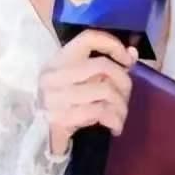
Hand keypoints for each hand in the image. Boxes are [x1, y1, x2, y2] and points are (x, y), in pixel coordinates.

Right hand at [37, 29, 138, 155]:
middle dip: (123, 81)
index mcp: (59, 59)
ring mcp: (56, 96)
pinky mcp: (61, 118)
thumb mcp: (81, 80)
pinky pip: (100, 112)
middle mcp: (55, 74)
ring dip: (121, 104)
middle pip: (102, 65)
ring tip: (121, 113)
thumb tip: (133, 54)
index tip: (127, 59)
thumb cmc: (66, 103)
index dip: (112, 44)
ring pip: (105, 90)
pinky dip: (115, 119)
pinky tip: (115, 125)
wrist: (42, 135)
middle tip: (126, 95)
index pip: (88, 38)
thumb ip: (105, 67)